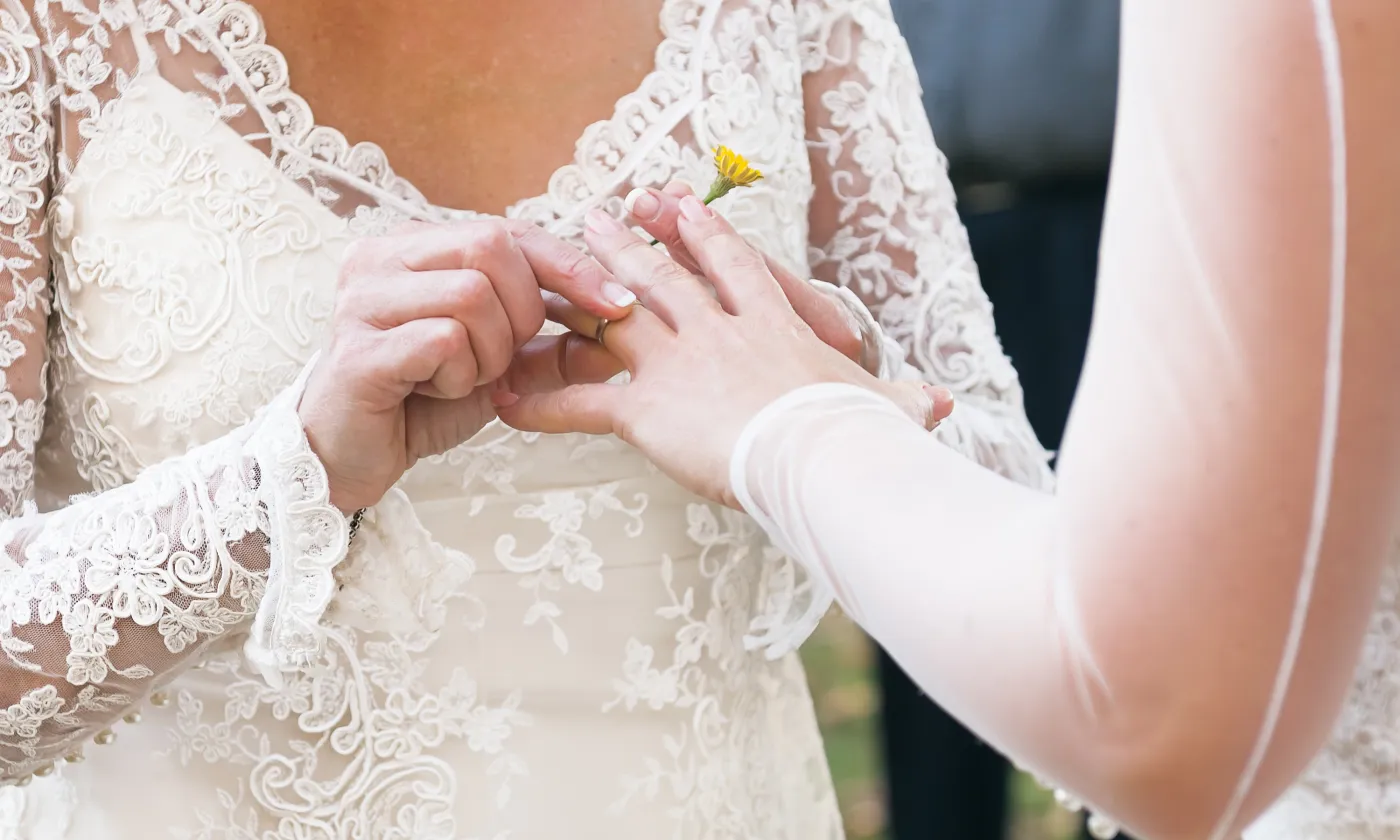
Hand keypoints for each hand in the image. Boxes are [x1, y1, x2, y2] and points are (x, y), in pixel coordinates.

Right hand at [299, 220, 634, 511]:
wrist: (349, 457)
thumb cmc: (420, 401)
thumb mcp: (500, 364)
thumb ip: (553, 342)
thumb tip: (625, 326)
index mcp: (414, 246)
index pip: (509, 231)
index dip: (569, 264)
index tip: (617, 303)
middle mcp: (380, 257)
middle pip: (491, 246)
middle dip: (522, 310)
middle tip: (503, 357)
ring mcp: (361, 299)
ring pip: (471, 293)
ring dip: (489, 350)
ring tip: (460, 378)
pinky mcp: (358, 348)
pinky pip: (444, 340)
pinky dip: (459, 375)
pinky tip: (434, 391)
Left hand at [493, 197, 951, 506]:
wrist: (828, 456)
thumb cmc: (864, 435)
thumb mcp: (890, 411)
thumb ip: (906, 403)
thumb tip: (945, 405)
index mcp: (772, 326)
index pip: (734, 267)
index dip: (705, 235)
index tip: (681, 205)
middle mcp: (719, 332)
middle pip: (665, 275)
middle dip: (631, 242)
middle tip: (602, 214)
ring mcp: (678, 364)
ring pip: (617, 315)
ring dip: (582, 287)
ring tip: (557, 259)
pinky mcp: (648, 409)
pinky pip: (583, 402)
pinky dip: (541, 401)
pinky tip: (506, 401)